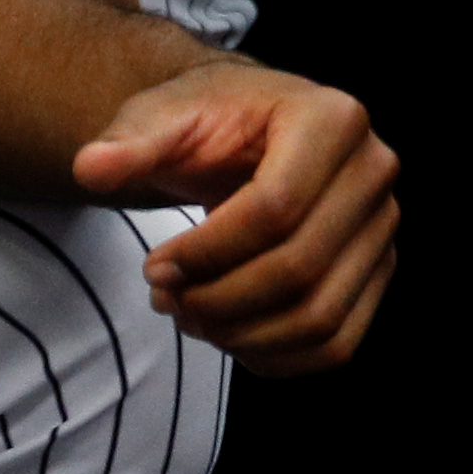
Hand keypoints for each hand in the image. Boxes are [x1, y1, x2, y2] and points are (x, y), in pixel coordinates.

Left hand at [79, 57, 401, 372]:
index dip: (205, 253)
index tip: (153, 265)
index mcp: (333, 119)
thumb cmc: (212, 121)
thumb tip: (90, 168)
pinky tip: (226, 333)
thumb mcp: (165, 115)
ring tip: (192, 316)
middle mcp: (373, 171)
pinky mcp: (376, 270)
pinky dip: (274, 358)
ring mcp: (382, 226)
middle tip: (165, 297)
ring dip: (242, 335)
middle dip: (217, 299)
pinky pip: (336, 343)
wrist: (252, 132)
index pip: (275, 208)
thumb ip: (129, 142)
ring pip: (320, 316)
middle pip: (299, 268)